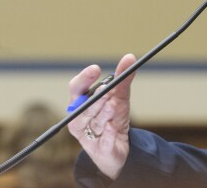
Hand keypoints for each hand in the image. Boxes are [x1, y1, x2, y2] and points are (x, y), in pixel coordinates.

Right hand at [67, 53, 136, 179]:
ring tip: (113, 105)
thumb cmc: (113, 118)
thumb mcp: (120, 98)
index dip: (84, 78)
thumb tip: (130, 57)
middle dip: (96, 98)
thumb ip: (123, 79)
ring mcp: (86, 135)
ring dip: (104, 113)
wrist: (118, 148)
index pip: (76, 87)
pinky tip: (113, 128)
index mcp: (80, 103)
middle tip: (106, 89)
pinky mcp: (98, 150)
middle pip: (85, 105)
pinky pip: (103, 140)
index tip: (95, 69)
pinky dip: (108, 133)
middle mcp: (79, 118)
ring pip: (95, 121)